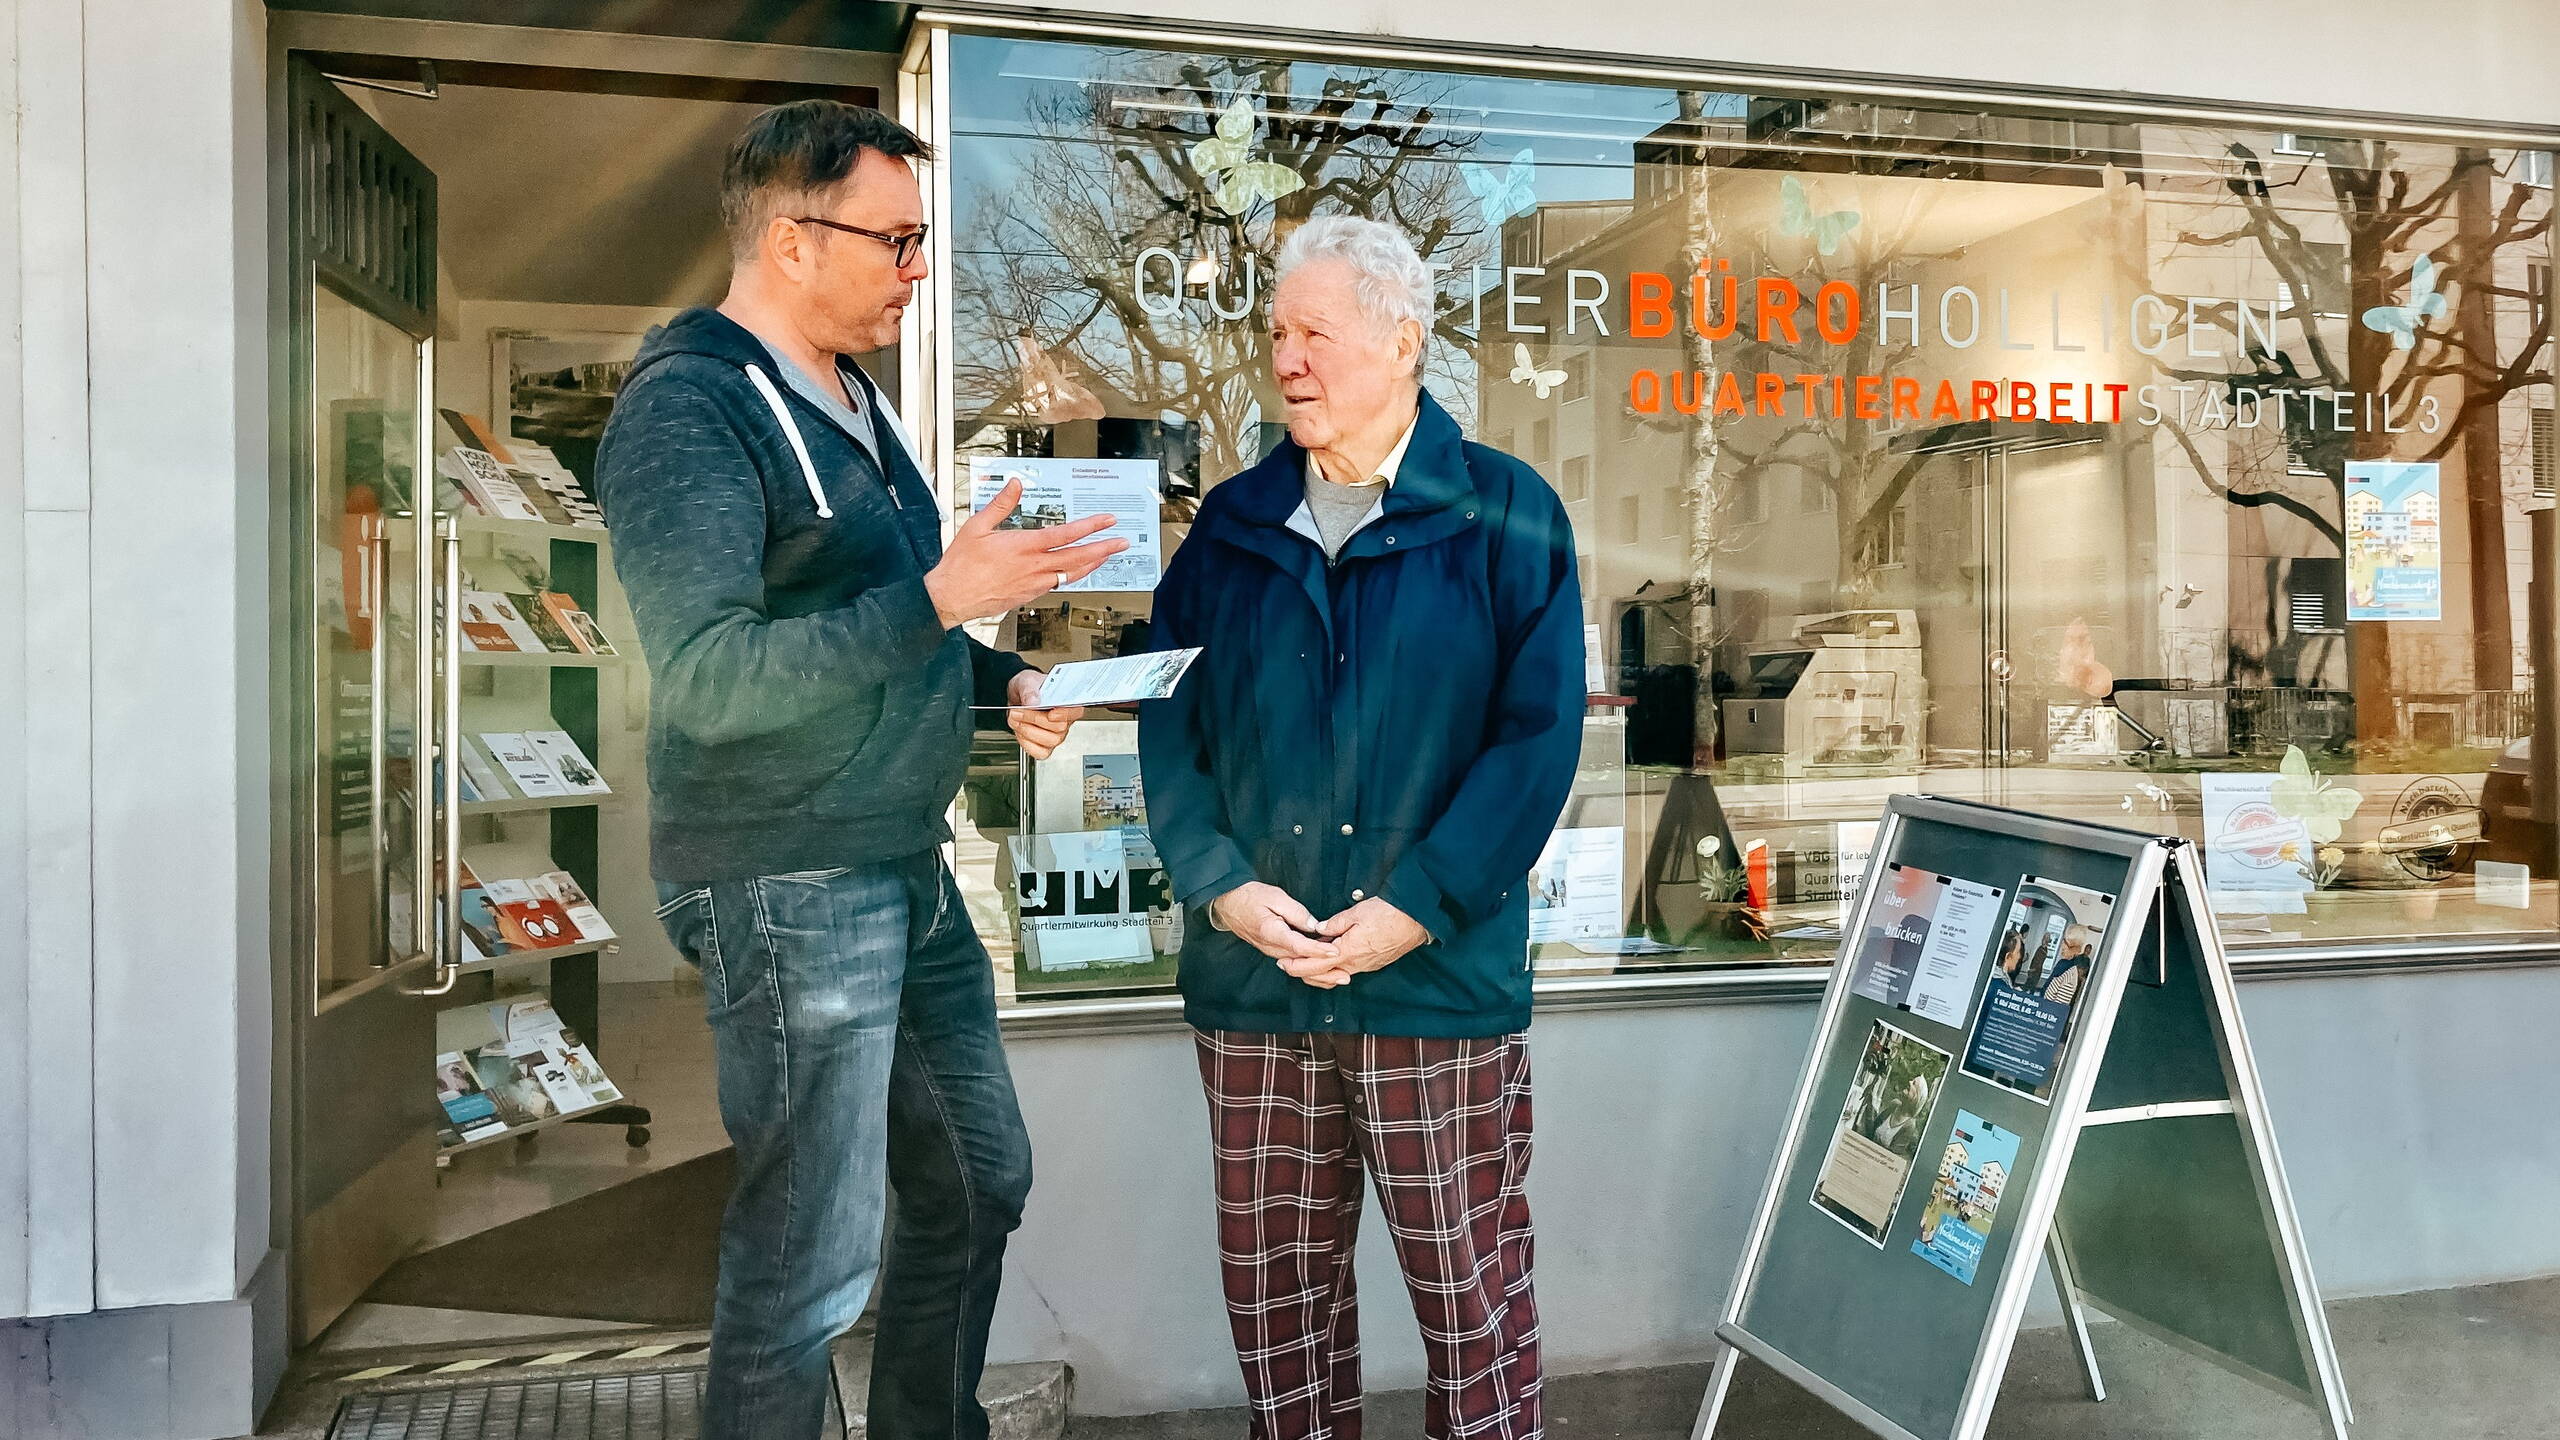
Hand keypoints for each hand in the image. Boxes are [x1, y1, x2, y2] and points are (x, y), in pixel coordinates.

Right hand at [925, 478, 1128, 627]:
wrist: (951, 597)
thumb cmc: (961, 565)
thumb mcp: (977, 526)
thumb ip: (1000, 504)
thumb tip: (1015, 484)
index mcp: (1024, 546)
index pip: (1066, 534)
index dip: (1091, 526)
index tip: (1107, 520)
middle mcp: (1034, 566)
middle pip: (1079, 557)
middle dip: (1104, 548)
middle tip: (1122, 542)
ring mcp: (1034, 583)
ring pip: (1072, 573)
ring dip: (1093, 563)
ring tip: (1107, 556)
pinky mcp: (1030, 595)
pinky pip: (1059, 584)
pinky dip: (1073, 575)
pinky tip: (1077, 571)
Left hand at [1005, 670, 1084, 758]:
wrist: (1016, 698)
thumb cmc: (1029, 688)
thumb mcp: (1027, 681)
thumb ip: (1030, 690)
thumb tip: (1033, 702)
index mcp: (1067, 702)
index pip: (1075, 712)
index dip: (1064, 715)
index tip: (1051, 713)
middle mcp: (1065, 721)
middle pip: (1058, 728)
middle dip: (1034, 719)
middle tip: (1018, 711)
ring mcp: (1056, 735)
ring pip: (1049, 741)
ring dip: (1027, 730)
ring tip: (1015, 719)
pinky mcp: (1044, 746)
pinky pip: (1039, 752)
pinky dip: (1025, 742)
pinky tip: (1019, 730)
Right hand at [1210, 882, 1337, 967]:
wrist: (1228, 904)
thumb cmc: (1249, 897)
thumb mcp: (1274, 896)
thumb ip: (1296, 911)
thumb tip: (1314, 925)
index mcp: (1271, 932)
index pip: (1299, 945)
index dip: (1318, 951)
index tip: (1335, 952)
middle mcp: (1271, 946)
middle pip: (1300, 962)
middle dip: (1323, 969)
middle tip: (1345, 975)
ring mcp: (1271, 951)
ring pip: (1298, 966)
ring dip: (1318, 973)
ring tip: (1339, 976)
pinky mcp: (1273, 951)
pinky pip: (1293, 962)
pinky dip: (1309, 967)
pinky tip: (1323, 968)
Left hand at [1278, 897, 1427, 987]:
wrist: (1417, 920)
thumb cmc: (1388, 913)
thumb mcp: (1356, 912)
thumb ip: (1334, 924)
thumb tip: (1319, 930)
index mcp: (1347, 952)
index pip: (1314, 966)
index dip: (1296, 966)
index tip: (1283, 962)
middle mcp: (1355, 965)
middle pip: (1323, 976)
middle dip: (1303, 971)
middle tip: (1288, 963)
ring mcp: (1366, 967)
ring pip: (1336, 975)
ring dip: (1319, 970)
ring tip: (1306, 960)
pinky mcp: (1374, 964)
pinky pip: (1348, 970)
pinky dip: (1334, 967)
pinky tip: (1330, 955)